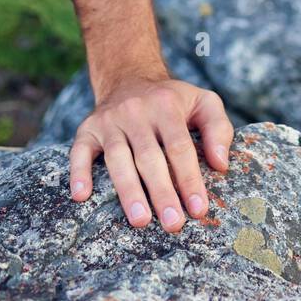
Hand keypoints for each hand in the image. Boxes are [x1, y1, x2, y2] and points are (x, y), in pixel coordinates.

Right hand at [69, 75, 233, 230]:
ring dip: (129, 191)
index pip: (179, 147)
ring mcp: (110, 120)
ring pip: (117, 158)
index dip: (190, 179)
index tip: (199, 208)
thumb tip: (221, 164)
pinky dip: (79, 172)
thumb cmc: (172, 100)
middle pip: (149, 157)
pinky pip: (79, 151)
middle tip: (173, 224)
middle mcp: (136, 111)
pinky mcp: (87, 128)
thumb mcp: (203, 101)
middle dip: (162, 192)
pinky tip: (81, 196)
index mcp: (166, 105)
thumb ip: (218, 129)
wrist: (129, 76)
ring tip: (141, 220)